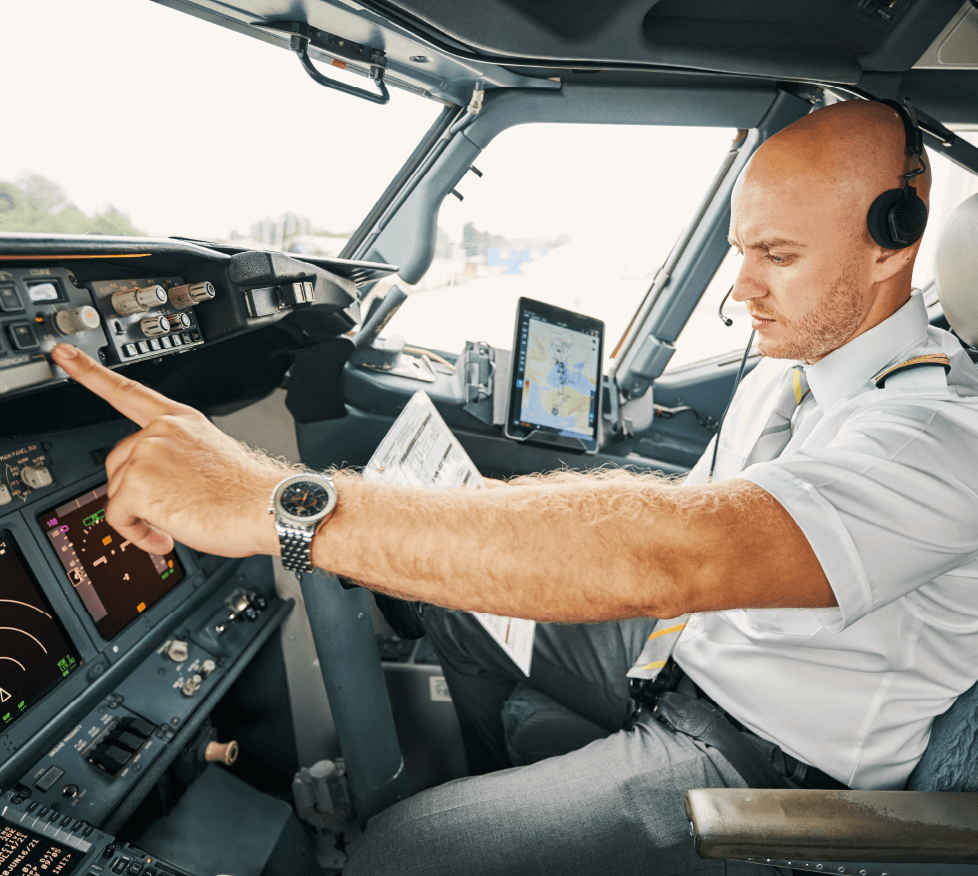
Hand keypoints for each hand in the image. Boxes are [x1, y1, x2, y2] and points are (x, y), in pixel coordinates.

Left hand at [51, 344, 292, 557]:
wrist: (268, 507)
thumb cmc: (249, 492)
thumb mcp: (212, 457)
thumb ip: (178, 456)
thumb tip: (160, 483)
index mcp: (181, 421)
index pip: (127, 391)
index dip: (89, 372)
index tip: (61, 355)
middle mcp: (161, 431)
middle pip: (118, 462)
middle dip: (135, 491)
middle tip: (168, 508)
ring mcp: (147, 454)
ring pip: (117, 492)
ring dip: (140, 516)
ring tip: (176, 522)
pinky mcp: (137, 484)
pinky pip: (117, 517)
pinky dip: (136, 534)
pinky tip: (164, 536)